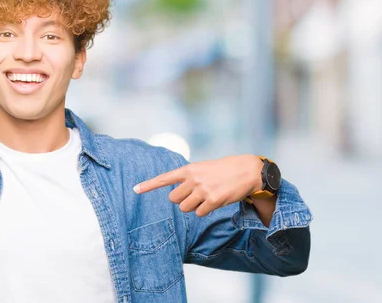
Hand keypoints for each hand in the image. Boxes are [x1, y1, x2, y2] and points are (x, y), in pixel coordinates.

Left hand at [134, 155, 262, 216]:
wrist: (246, 170)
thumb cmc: (222, 170)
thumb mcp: (202, 168)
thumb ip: (188, 178)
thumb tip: (176, 196)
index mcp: (189, 169)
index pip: (164, 178)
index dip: (149, 185)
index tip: (135, 190)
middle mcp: (193, 179)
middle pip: (174, 199)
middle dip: (181, 200)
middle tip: (194, 195)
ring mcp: (203, 190)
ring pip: (185, 208)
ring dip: (193, 207)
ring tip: (205, 198)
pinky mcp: (213, 200)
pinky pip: (199, 213)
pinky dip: (204, 211)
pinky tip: (214, 202)